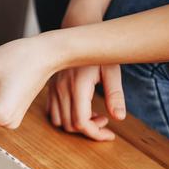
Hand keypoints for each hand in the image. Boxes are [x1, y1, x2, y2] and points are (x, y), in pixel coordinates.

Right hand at [45, 9, 125, 140]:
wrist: (76, 33)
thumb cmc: (97, 52)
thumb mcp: (112, 70)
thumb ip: (115, 95)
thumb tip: (119, 117)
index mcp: (78, 87)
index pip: (81, 122)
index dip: (96, 134)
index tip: (110, 135)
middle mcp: (62, 90)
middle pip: (70, 125)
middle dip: (89, 129)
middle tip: (104, 119)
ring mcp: (53, 90)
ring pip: (59, 121)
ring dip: (75, 124)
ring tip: (91, 114)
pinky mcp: (50, 89)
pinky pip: (52, 112)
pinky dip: (65, 117)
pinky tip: (78, 108)